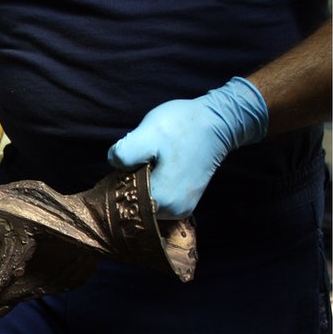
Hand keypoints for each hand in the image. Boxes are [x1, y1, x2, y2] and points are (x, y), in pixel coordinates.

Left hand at [108, 77, 268, 218]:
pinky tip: (160, 167)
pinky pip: (159, 198)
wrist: (218, 121)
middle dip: (131, 182)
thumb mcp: (147, 133)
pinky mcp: (186, 201)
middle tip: (142, 158)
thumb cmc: (182, 126)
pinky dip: (154, 184)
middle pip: (135, 203)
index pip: (124, 201)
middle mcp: (173, 212)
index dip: (120, 181)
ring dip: (142, 183)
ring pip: (146, 200)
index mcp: (161, 200)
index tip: (130, 162)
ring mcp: (182, 208)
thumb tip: (114, 165)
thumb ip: (125, 153)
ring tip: (153, 161)